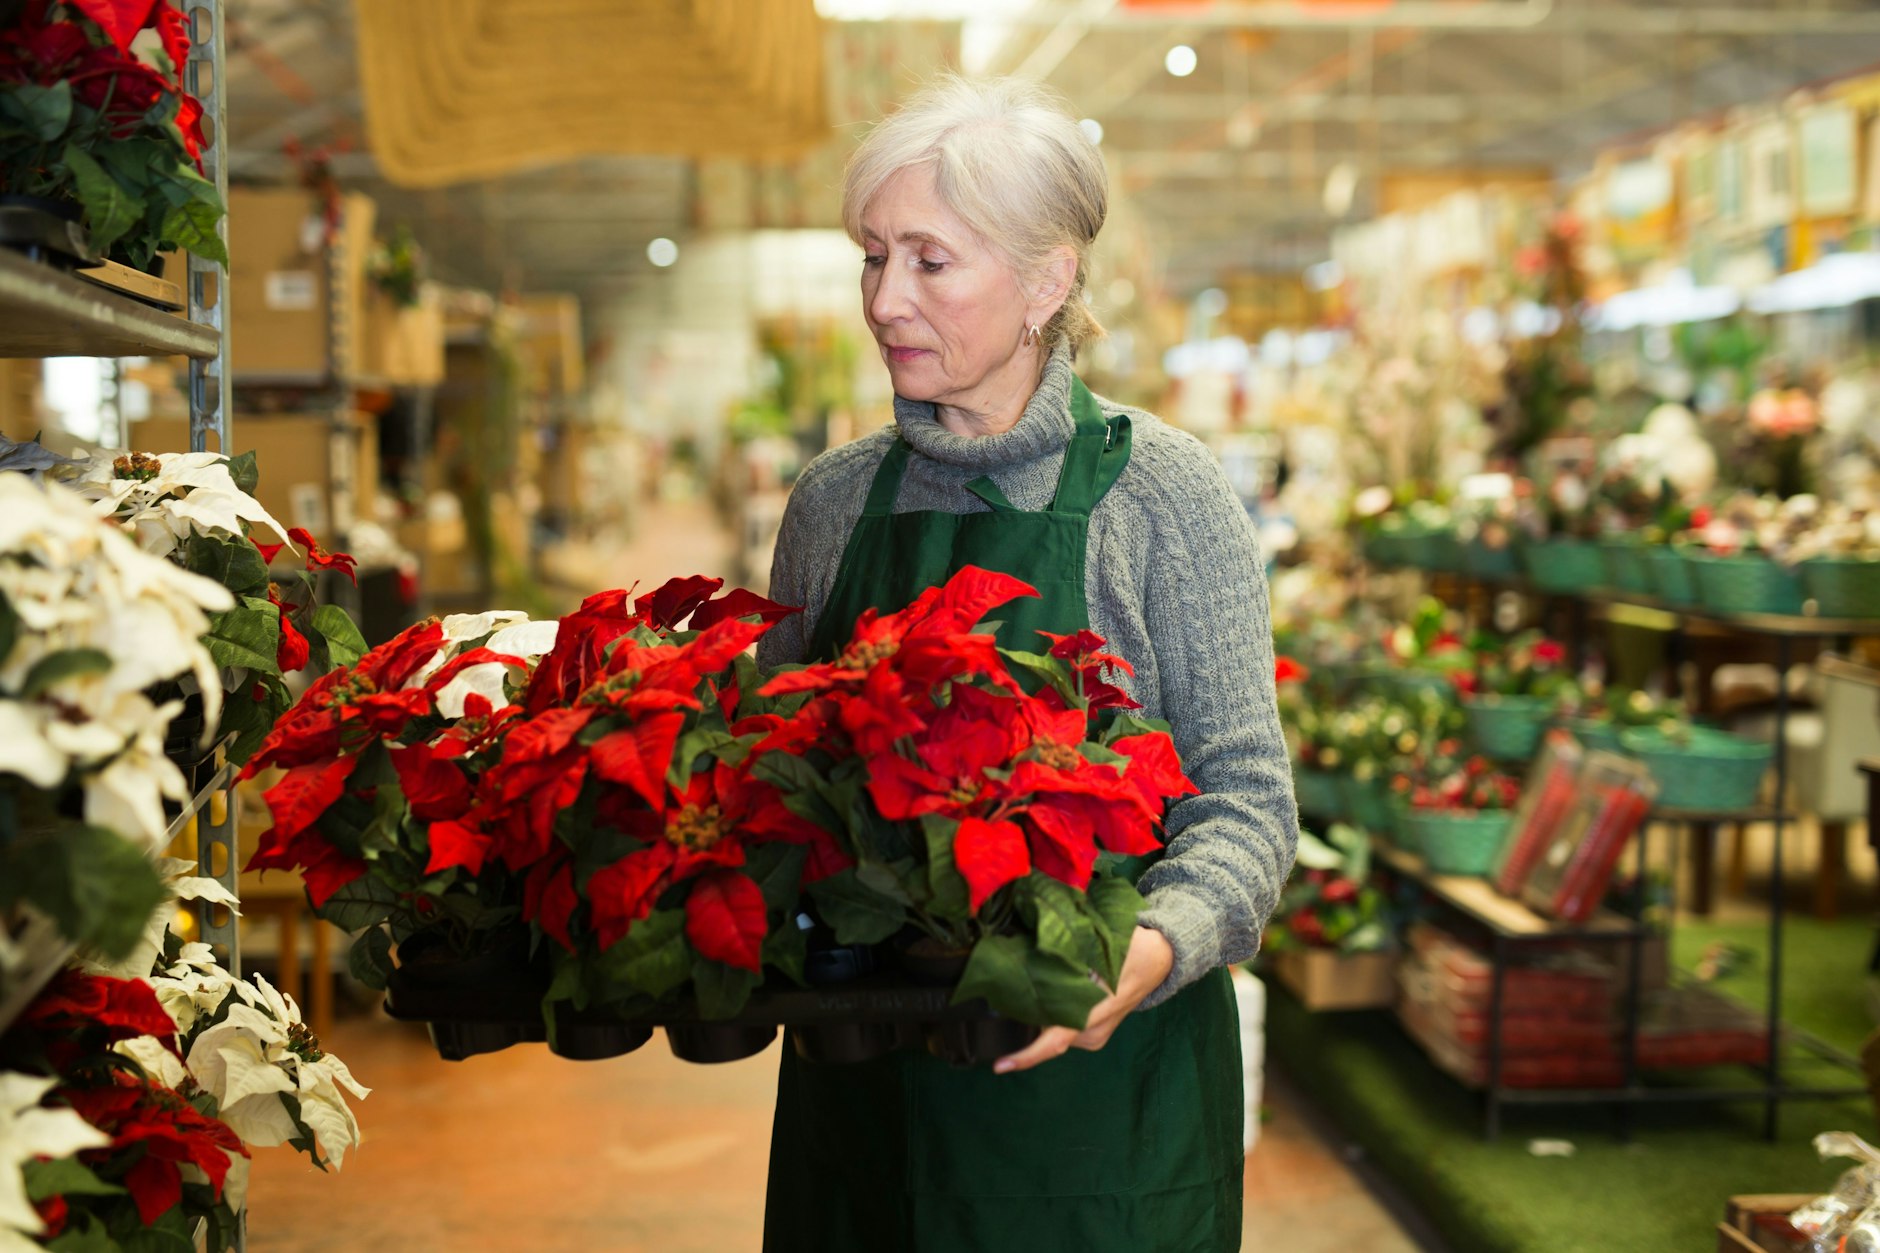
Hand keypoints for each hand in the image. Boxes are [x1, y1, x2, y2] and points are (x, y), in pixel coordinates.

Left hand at [993, 926, 1174, 1074]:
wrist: (1160, 960)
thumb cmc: (1133, 949)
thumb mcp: (1104, 944)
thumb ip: (1072, 951)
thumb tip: (1038, 944)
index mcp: (1097, 1011)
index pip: (1056, 1039)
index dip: (1028, 1054)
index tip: (1001, 1064)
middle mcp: (1093, 1030)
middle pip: (1047, 1033)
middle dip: (1024, 1019)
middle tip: (1007, 991)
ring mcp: (1094, 1036)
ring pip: (1054, 1030)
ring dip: (1040, 1014)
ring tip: (1033, 985)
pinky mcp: (1093, 1034)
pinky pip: (1063, 1029)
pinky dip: (1053, 1016)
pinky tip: (1050, 995)